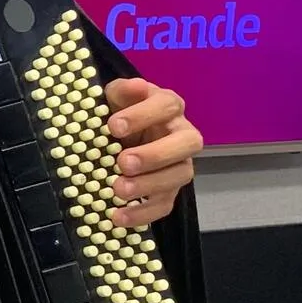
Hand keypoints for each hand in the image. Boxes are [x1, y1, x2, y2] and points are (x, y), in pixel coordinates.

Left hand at [103, 77, 203, 228]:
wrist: (118, 136)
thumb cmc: (120, 112)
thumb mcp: (115, 97)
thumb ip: (123, 91)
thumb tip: (135, 86)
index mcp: (168, 106)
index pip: (167, 105)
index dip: (143, 115)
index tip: (114, 126)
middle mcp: (182, 134)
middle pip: (187, 143)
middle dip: (155, 154)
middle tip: (123, 162)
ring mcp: (180, 164)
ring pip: (179, 176)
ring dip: (149, 185)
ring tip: (118, 190)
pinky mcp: (170, 190)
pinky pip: (165, 204)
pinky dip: (143, 213)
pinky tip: (118, 216)